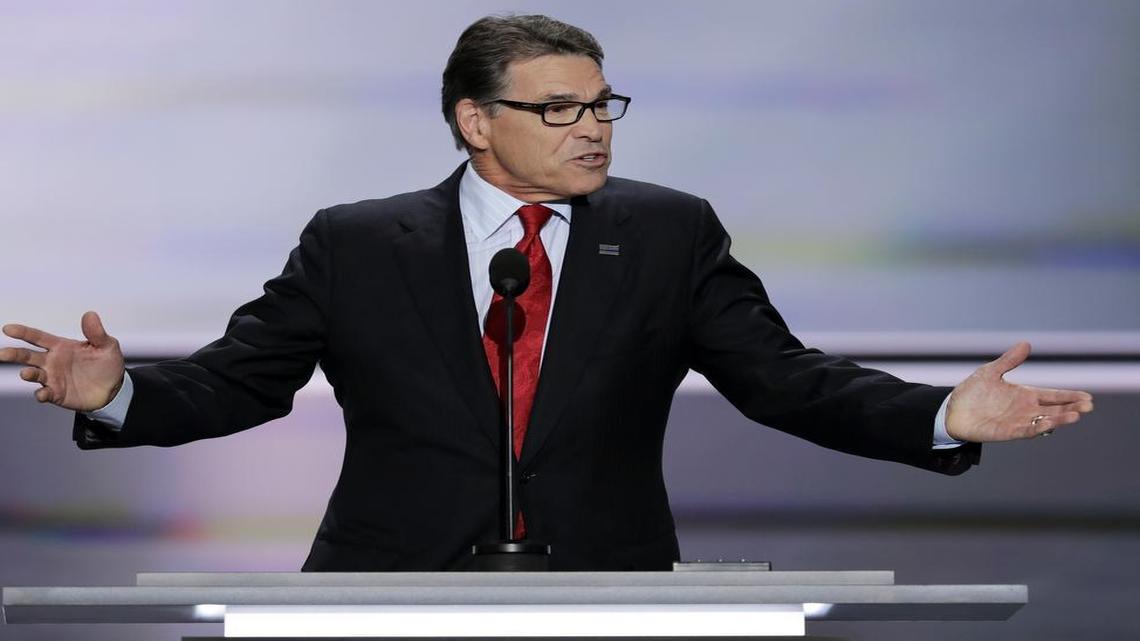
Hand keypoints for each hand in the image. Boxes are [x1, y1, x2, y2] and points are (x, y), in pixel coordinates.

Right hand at [0, 311, 125, 410]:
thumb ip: (97, 333)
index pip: (38, 337)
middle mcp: (52, 361)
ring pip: (33, 374)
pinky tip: (42, 394)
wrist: (114, 389)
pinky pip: (45, 393)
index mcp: (61, 346)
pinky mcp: (57, 394)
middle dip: (13, 354)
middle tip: (2, 354)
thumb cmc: (107, 364)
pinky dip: (41, 394)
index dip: (23, 332)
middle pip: (27, 356)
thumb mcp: (107, 346)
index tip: (7, 329)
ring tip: (26, 373)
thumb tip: (90, 314)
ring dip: (28, 373)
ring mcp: (53, 378)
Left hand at [945, 341, 1093, 441]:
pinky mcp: (1007, 432)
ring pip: (1044, 421)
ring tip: (1076, 415)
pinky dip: (1037, 428)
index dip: (1069, 396)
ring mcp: (1017, 421)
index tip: (1087, 397)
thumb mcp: (991, 372)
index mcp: (1025, 395)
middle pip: (1054, 409)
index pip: (1052, 395)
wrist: (952, 410)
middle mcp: (1025, 409)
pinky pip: (1026, 430)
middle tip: (1089, 406)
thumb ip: (1009, 361)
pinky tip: (1050, 424)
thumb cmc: (972, 392)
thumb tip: (1026, 344)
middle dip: (1071, 407)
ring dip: (1060, 419)